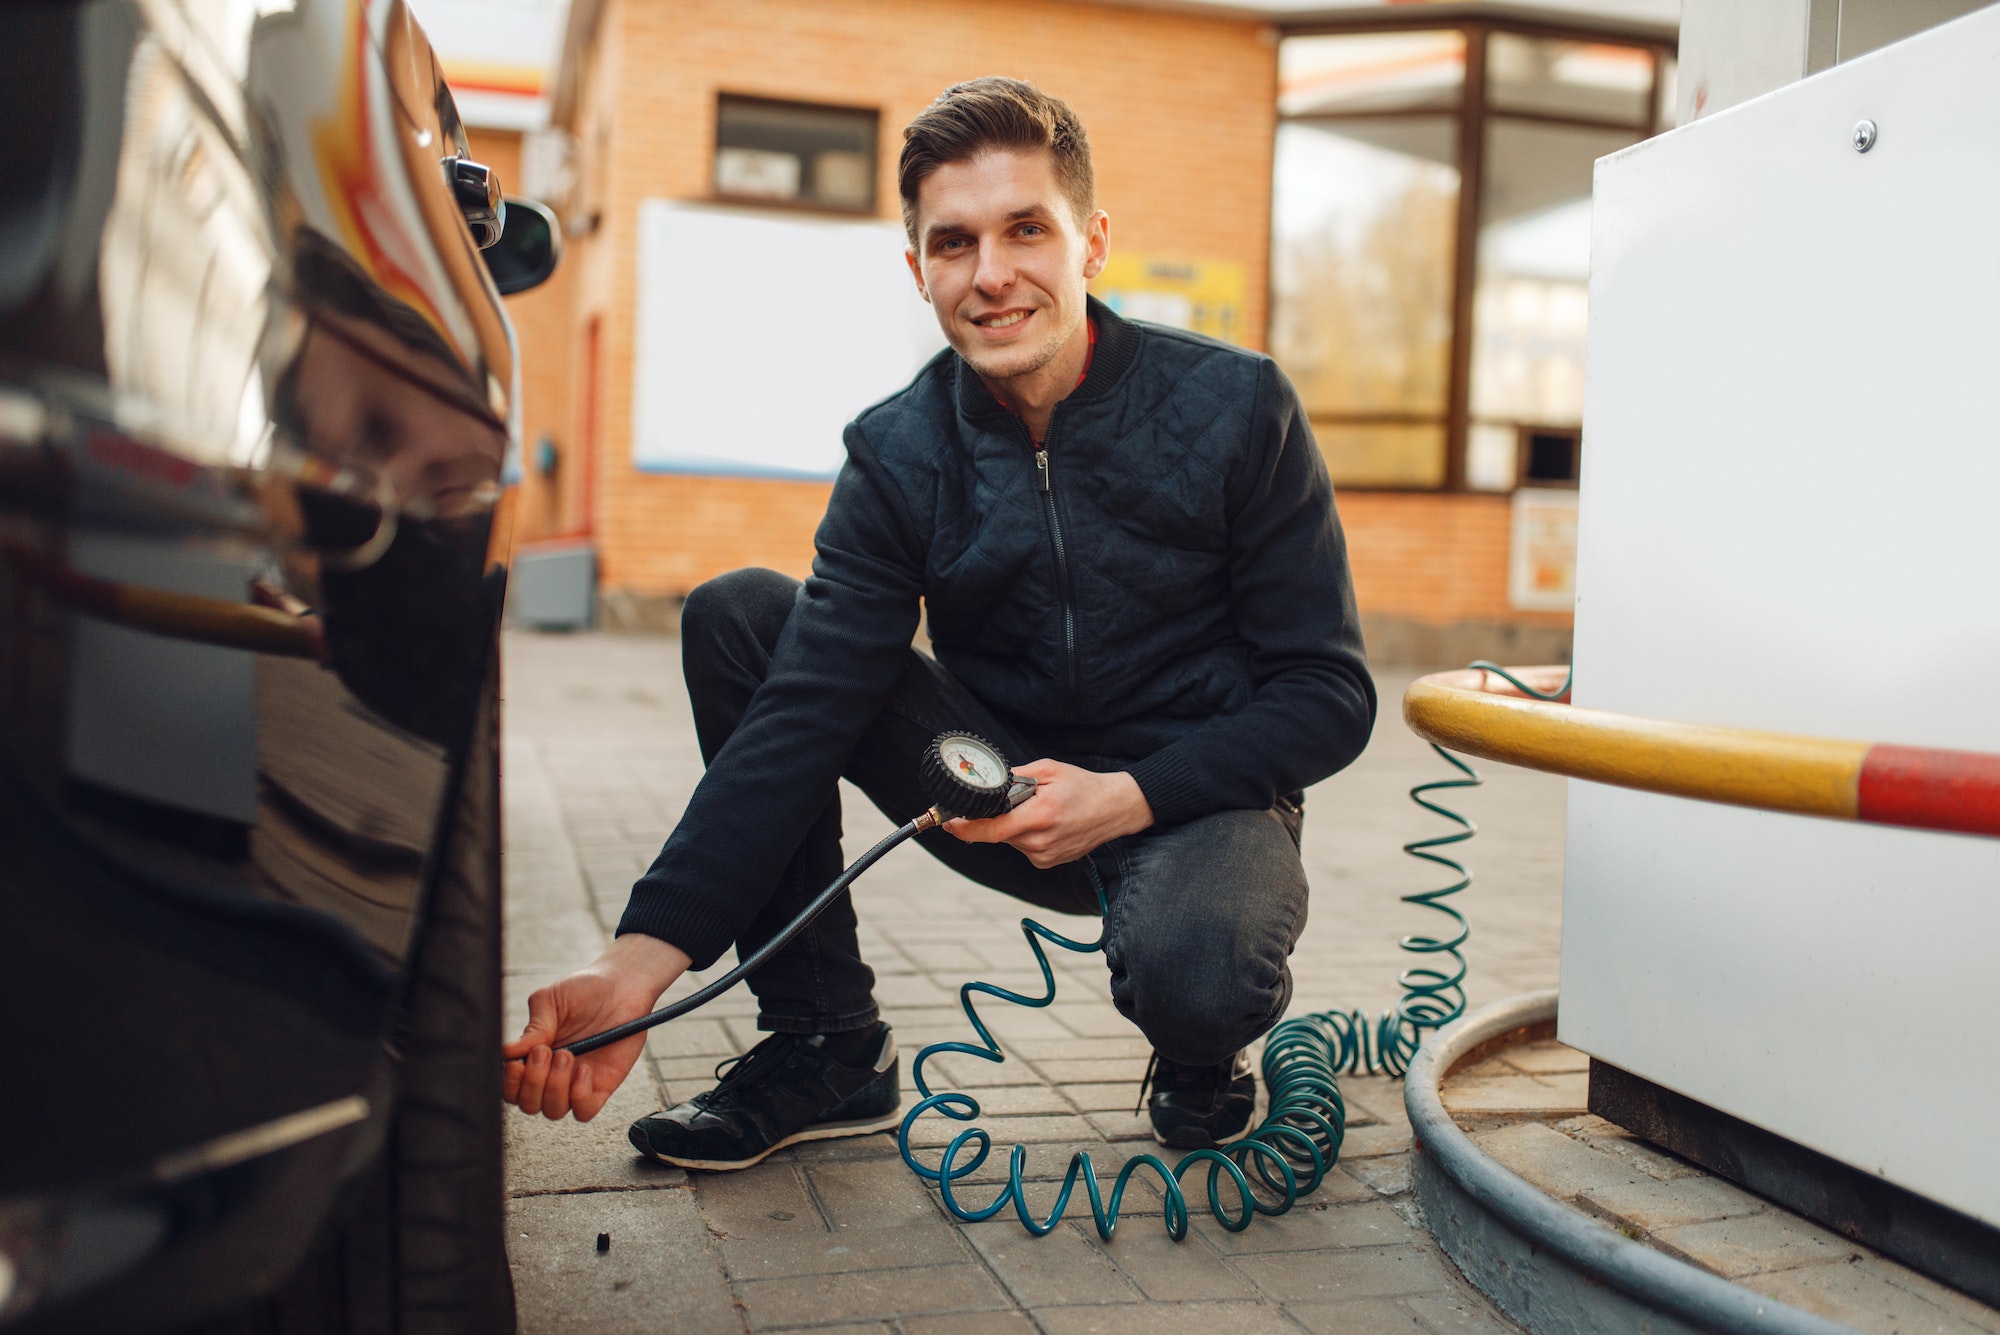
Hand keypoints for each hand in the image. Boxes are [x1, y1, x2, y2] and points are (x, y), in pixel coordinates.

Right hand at [502, 934, 690, 1121]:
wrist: (622, 985)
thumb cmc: (585, 989)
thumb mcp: (551, 1000)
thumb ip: (533, 1027)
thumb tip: (508, 1053)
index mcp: (534, 1056)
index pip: (511, 1087)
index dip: (509, 1083)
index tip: (517, 1064)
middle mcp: (552, 1074)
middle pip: (529, 1104)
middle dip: (533, 1083)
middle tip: (546, 1052)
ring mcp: (576, 1082)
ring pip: (553, 1111)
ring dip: (555, 1088)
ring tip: (566, 1055)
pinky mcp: (602, 1086)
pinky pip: (584, 1111)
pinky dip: (579, 1097)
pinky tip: (585, 1070)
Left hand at [945, 759, 1153, 867]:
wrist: (1116, 809)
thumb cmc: (1085, 787)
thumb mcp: (1049, 770)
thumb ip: (1016, 777)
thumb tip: (987, 783)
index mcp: (1040, 817)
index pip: (991, 829)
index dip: (965, 827)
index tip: (948, 822)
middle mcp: (1040, 842)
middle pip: (997, 833)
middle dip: (996, 816)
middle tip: (1014, 799)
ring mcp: (1044, 856)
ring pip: (1009, 840)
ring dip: (1012, 824)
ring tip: (1039, 810)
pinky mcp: (1047, 862)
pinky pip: (1022, 846)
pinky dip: (1024, 833)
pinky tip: (1045, 822)